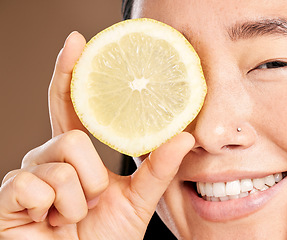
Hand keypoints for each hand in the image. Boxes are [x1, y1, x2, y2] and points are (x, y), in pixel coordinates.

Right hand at [0, 31, 194, 239]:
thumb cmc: (106, 239)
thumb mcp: (137, 200)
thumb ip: (159, 169)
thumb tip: (186, 135)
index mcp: (77, 155)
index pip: (70, 105)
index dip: (71, 73)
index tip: (77, 41)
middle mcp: (48, 159)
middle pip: (71, 137)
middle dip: (91, 178)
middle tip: (92, 204)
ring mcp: (25, 177)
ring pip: (58, 164)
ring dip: (76, 200)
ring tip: (72, 218)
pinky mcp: (6, 197)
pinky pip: (34, 185)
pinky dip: (52, 210)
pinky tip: (49, 224)